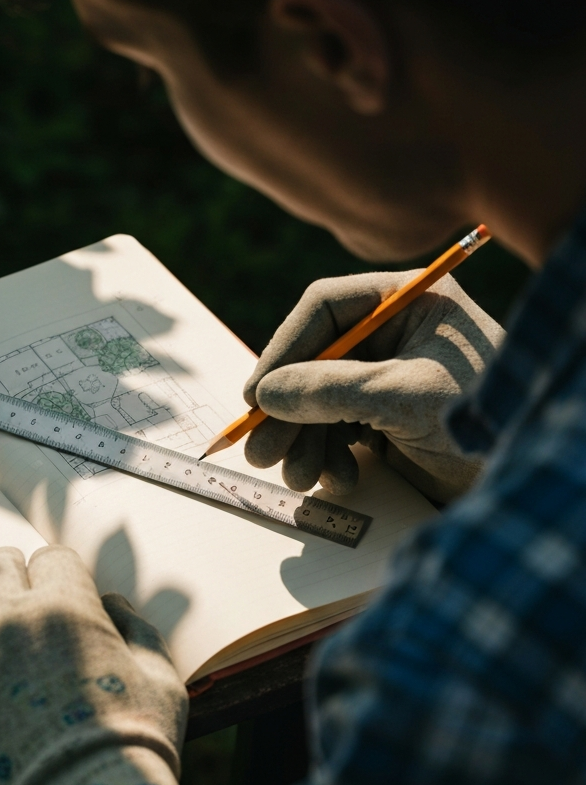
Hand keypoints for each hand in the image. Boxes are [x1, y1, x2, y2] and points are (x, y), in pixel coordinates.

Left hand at [0, 545, 227, 784]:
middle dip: (11, 571)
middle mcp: (10, 619)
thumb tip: (115, 606)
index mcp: (66, 607)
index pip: (52, 559)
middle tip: (15, 585)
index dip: (59, 570)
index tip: (60, 584)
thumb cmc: (133, 743)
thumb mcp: (161, 678)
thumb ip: (139, 631)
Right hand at [242, 270, 504, 501]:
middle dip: (286, 411)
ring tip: (299, 477)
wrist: (527, 480)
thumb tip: (266, 396)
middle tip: (259, 451)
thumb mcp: (404, 395)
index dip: (283, 350)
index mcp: (408, 303)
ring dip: (301, 443)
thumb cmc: (485, 419)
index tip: (257, 396)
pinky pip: (334, 433)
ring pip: (316, 402)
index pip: (324, 309)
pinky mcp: (385, 421)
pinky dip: (328, 460)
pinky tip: (340, 481)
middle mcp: (393, 336)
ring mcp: (386, 379)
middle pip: (311, 361)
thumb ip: (330, 389)